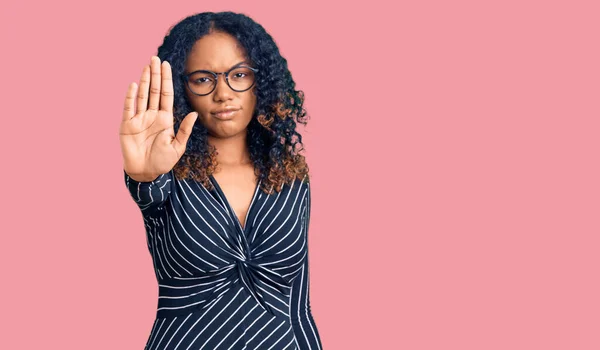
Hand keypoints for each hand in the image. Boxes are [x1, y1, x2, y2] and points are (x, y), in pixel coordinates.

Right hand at [119, 56, 197, 181]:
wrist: (145, 173)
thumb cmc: (162, 161)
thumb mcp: (177, 147)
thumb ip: (184, 130)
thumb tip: (194, 114)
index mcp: (165, 119)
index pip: (166, 95)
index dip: (166, 80)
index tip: (166, 66)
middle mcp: (152, 115)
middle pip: (154, 91)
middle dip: (155, 75)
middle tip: (155, 58)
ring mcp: (139, 119)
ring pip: (142, 95)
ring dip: (144, 81)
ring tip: (146, 66)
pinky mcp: (128, 125)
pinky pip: (129, 108)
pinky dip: (131, 97)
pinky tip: (134, 85)